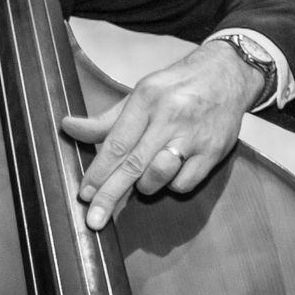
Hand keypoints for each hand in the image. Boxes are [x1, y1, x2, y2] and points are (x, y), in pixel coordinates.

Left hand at [61, 41, 262, 228]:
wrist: (227, 74)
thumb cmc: (176, 88)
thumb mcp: (138, 96)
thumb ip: (105, 120)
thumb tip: (68, 127)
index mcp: (147, 99)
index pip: (117, 142)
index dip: (98, 172)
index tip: (85, 194)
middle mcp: (170, 116)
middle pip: (134, 164)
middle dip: (110, 195)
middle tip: (94, 220)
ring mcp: (194, 135)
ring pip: (159, 176)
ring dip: (145, 186)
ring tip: (143, 178)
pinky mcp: (214, 151)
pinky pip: (184, 183)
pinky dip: (172, 185)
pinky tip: (171, 172)